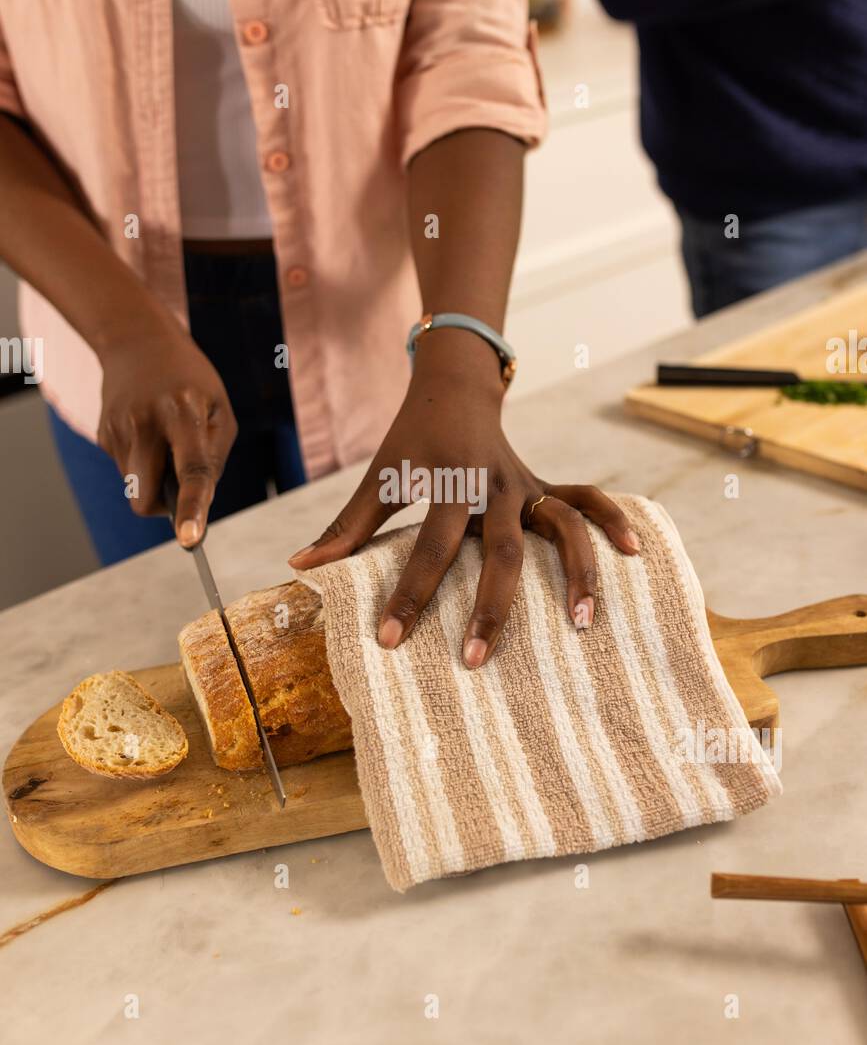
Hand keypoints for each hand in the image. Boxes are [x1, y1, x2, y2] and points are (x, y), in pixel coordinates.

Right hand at [97, 312, 236, 546]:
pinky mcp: (103, 434)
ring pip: (136, 488)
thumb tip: (194, 506)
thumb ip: (212, 460)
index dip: (192, 508)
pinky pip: (127, 472)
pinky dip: (142, 464)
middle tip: (178, 482)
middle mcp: (145, 421)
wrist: (137, 341)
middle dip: (161, 506)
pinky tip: (147, 431)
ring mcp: (118, 428)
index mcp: (184, 413)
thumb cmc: (191, 381)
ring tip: (164, 438)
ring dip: (154, 478)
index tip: (189, 539)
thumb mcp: (219, 410)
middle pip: (145, 496)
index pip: (191, 470)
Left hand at [289, 329, 639, 666]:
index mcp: (448, 483)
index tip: (389, 640)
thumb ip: (346, 526)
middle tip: (476, 659)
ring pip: (561, 528)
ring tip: (581, 624)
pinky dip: (612, 520)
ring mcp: (527, 485)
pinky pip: (586, 500)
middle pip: (502, 551)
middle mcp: (494, 485)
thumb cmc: (411, 439)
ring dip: (576, 574)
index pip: (428, 548)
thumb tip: (299, 568)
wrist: (454, 385)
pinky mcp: (544, 486)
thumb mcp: (378, 476)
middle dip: (492, 607)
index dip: (408, 595)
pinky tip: (635, 552)